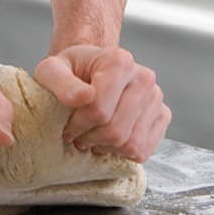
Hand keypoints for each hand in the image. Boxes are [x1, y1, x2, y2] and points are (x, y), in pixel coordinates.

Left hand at [33, 44, 169, 163]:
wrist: (89, 70)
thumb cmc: (70, 71)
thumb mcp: (51, 71)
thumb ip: (61, 83)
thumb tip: (84, 97)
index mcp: (119, 61)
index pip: (100, 110)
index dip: (78, 125)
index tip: (66, 126)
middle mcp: (144, 77)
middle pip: (116, 131)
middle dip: (90, 138)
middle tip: (76, 136)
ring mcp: (156, 97)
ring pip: (131, 144)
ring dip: (105, 147)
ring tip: (90, 137)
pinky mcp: (162, 115)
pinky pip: (143, 150)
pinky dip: (121, 153)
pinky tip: (106, 141)